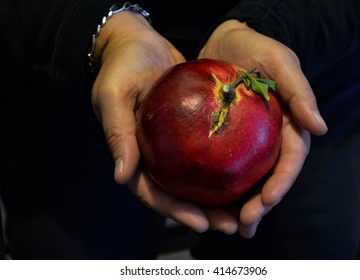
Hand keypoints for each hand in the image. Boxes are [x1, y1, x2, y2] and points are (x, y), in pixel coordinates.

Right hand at [91, 12, 233, 233]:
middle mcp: (154, 155)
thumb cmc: (120, 68)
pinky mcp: (188, 129)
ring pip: (196, 177)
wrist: (136, 42)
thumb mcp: (113, 96)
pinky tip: (246, 171)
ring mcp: (172, 144)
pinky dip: (224, 165)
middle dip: (204, 212)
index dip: (175, 210)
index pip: (153, 191)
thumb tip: (122, 177)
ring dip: (218, 196)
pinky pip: (207, 151)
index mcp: (134, 154)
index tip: (202, 222)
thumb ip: (117, 134)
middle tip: (231, 224)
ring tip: (244, 208)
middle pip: (179, 192)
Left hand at [197, 20, 327, 236]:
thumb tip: (320, 127)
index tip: (266, 201)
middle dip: (259, 206)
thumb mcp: (280, 61)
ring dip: (240, 206)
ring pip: (248, 180)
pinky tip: (207, 203)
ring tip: (228, 227)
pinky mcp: (225, 140)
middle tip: (243, 226)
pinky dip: (219, 187)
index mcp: (288, 125)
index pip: (289, 160)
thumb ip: (299, 91)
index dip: (281, 182)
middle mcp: (269, 139)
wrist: (226, 42)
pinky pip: (223, 167)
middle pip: (269, 178)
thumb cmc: (256, 48)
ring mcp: (248, 142)